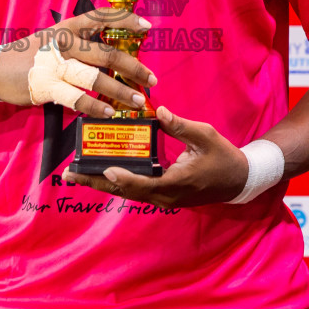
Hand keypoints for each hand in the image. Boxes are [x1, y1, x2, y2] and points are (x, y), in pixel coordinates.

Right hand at [0, 7, 155, 118]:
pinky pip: (77, 98)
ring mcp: (55, 64)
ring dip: (121, 90)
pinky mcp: (47, 86)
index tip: (147, 28)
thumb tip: (112, 56)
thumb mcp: (53, 39)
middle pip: (108, 53)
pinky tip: (109, 112)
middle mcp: (64, 43)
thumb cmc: (29, 55)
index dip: (127, 21)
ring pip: (97, 77)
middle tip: (151, 79)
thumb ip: (80, 44)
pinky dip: (96, 106)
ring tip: (138, 100)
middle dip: (134, 68)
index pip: (102, 17)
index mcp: (68, 27)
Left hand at [65, 106, 251, 208]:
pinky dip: (115, 182)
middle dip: (97, 182)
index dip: (125, 179)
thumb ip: (181, 125)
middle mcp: (166, 195)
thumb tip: (157, 111)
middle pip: (126, 192)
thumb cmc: (223, 157)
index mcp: (177, 182)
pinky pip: (134, 190)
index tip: (107, 170)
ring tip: (77, 174)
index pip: (145, 185)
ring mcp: (163, 197)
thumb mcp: (205, 136)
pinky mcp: (162, 194)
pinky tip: (100, 172)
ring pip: (127, 193)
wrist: (238, 180)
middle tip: (70, 174)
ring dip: (102, 183)